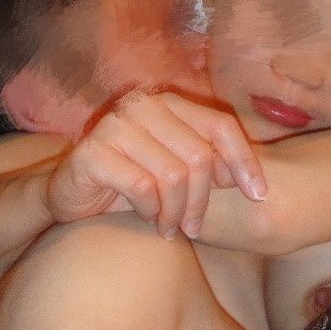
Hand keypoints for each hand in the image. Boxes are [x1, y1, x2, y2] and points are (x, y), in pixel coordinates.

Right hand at [45, 89, 266, 237]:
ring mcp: (115, 125)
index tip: (259, 195)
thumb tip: (255, 180)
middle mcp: (143, 105)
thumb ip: (207, 163)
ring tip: (169, 227)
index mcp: (168, 103)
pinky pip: (142, 187)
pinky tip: (148, 219)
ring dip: (176, 211)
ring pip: (173, 175)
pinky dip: (150, 211)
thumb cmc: (131, 182)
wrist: (71, 195)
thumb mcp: (176, 168)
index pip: (220, 126)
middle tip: (194, 227)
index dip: (244, 161)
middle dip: (202, 200)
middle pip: (199, 155)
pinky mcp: (92, 153)